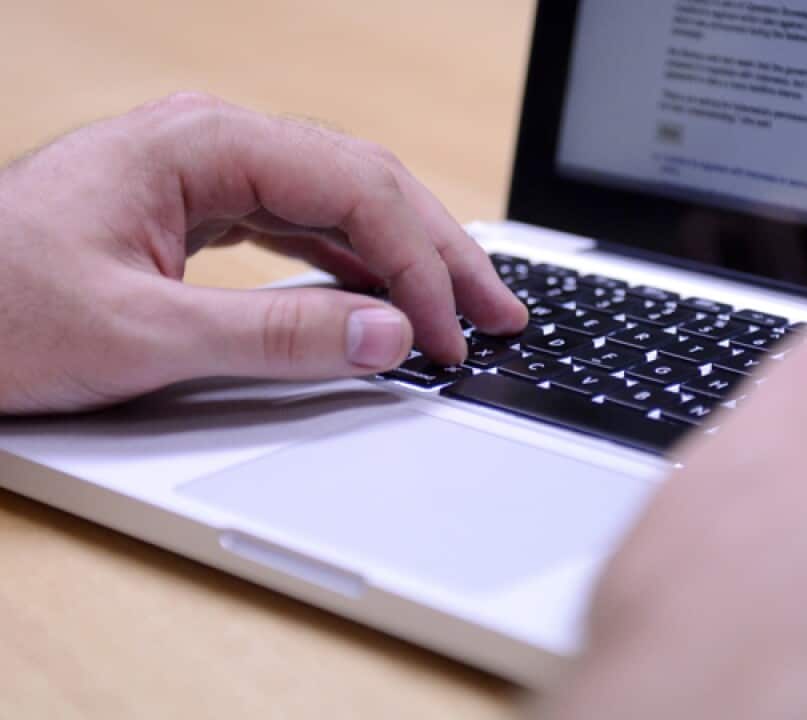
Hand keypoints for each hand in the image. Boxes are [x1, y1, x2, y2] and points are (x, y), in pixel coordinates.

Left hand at [0, 93, 526, 413]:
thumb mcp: (140, 336)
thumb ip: (275, 334)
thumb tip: (385, 334)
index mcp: (199, 144)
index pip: (353, 188)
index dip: (418, 265)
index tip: (449, 334)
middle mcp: (212, 142)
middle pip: (364, 181)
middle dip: (437, 250)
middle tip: (498, 314)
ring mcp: (206, 171)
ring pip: (342, 199)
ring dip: (406, 255)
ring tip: (462, 307)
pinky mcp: (199, 207)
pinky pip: (304, 224)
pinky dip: (355, 262)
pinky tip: (385, 295)